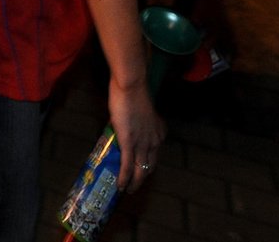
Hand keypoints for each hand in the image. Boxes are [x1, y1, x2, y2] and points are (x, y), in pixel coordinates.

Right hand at [109, 76, 165, 193]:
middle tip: (134, 185)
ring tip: (127, 190)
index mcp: (159, 132)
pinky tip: (120, 186)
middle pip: (149, 167)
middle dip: (142, 178)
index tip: (140, 169)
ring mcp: (142, 144)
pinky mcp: (130, 144)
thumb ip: (135, 123)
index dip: (147, 165)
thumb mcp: (138, 112)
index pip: (154, 155)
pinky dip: (124, 178)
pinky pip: (127, 166)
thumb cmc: (132, 93)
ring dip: (133, 183)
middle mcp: (154, 141)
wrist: (131, 87)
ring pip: (139, 170)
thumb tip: (123, 127)